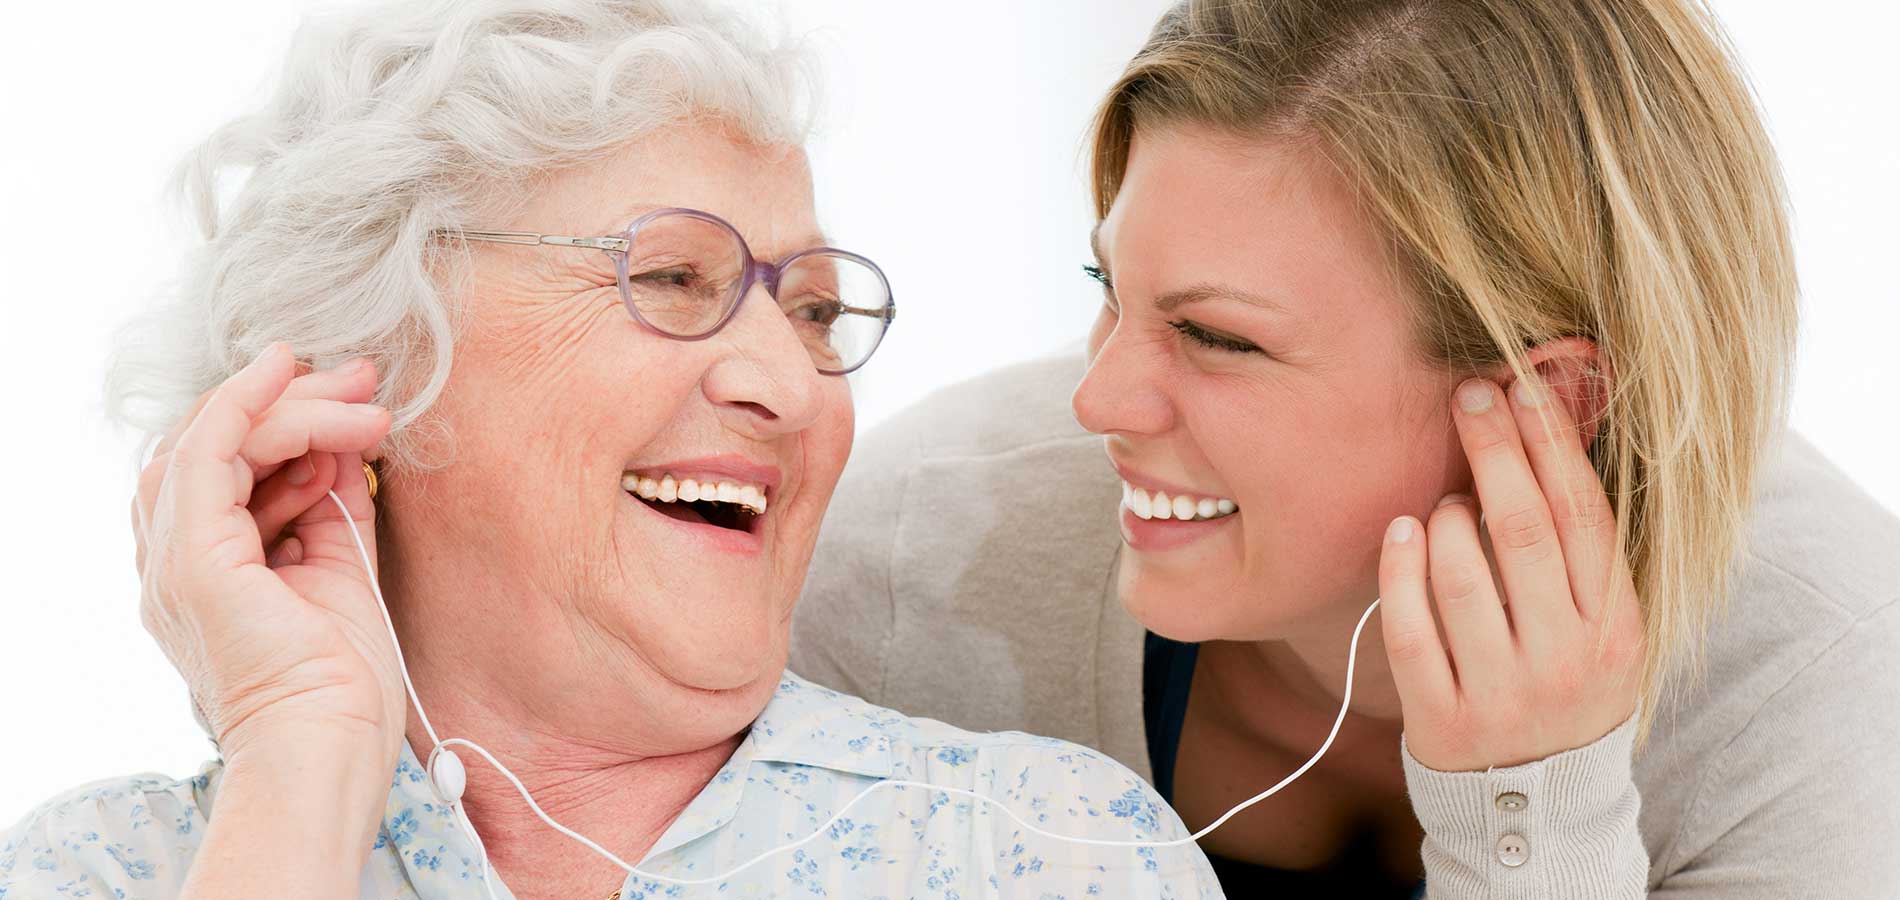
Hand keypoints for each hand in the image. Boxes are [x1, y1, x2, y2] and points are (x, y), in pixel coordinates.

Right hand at [133, 343, 403, 765]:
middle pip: (216, 446)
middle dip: (294, 401)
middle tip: (364, 376)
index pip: (229, 469)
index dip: (290, 424)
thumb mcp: (341, 568)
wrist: (330, 743)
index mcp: (207, 570)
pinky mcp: (193, 557)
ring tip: (361, 389)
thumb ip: (332, 505)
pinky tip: (287, 373)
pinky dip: (244, 403)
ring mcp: (174, 559)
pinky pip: (207, 452)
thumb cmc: (340, 682)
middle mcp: (175, 562)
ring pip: (213, 440)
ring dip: (291, 402)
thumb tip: (345, 440)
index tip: (357, 400)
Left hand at [1378, 376, 1643, 771]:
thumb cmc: (1564, 684)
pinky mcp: (1442, 719)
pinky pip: (1409, 628)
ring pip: (1462, 574)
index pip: (1583, 517)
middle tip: (1467, 395)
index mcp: (1615, 629)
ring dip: (1443, 516)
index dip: (1550, 444)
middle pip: (1522, 530)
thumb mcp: (1600, 627)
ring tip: (1443, 500)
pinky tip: (1399, 532)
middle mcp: (1565, 659)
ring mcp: (1501, 692)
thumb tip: (1549, 431)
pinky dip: (1399, 571)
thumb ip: (1578, 550)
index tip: (1520, 386)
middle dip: (1493, 451)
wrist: (1536, 805)